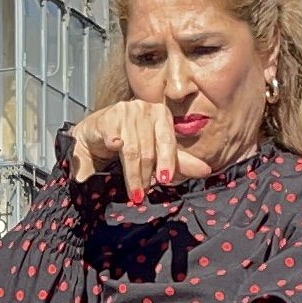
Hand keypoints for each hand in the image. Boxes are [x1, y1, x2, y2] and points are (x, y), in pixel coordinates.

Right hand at [64, 99, 215, 202]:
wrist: (95, 135)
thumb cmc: (128, 142)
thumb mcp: (155, 152)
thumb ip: (179, 162)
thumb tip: (206, 170)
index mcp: (161, 114)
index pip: (167, 141)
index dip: (167, 162)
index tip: (165, 181)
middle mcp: (145, 109)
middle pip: (149, 149)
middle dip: (147, 175)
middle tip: (144, 193)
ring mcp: (125, 111)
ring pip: (132, 149)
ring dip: (133, 174)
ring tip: (134, 192)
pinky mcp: (107, 117)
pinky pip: (113, 136)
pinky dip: (113, 144)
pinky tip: (113, 149)